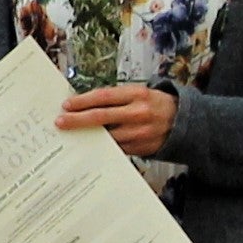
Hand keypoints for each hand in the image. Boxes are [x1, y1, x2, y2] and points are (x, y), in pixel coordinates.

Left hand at [60, 85, 174, 158]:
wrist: (182, 122)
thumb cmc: (155, 104)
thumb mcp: (139, 93)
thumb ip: (115, 98)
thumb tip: (85, 104)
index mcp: (136, 95)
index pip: (103, 97)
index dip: (82, 101)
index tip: (67, 105)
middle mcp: (137, 113)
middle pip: (100, 117)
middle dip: (77, 120)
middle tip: (60, 122)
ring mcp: (138, 133)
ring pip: (106, 136)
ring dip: (86, 135)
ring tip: (71, 134)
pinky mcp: (139, 149)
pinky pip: (115, 148)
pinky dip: (101, 146)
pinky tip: (89, 144)